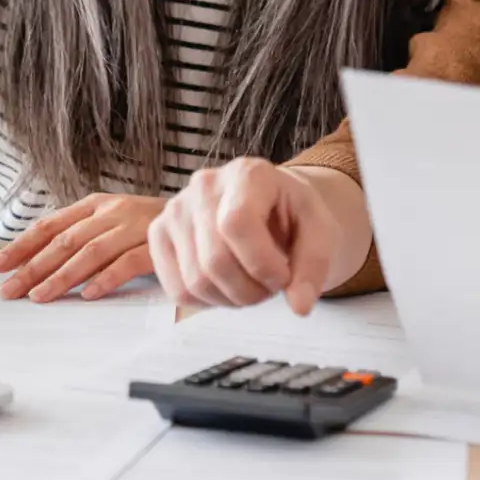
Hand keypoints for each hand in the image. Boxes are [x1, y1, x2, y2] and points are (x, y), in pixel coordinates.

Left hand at [0, 193, 162, 302]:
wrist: (196, 215)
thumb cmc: (144, 225)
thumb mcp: (108, 221)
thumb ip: (79, 235)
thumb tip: (34, 261)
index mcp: (94, 204)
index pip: (50, 225)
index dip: (21, 245)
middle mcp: (111, 212)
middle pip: (64, 241)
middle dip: (32, 267)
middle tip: (10, 290)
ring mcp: (133, 227)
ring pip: (90, 253)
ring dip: (61, 276)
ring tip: (40, 297)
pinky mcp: (155, 246)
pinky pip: (127, 263)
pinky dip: (106, 279)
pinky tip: (88, 294)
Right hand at [148, 157, 340, 314]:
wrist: (270, 208)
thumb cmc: (293, 217)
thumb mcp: (320, 232)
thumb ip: (314, 266)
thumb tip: (300, 305)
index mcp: (247, 174)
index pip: (236, 223)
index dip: (261, 263)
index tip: (282, 277)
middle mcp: (204, 185)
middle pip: (214, 260)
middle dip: (250, 291)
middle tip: (269, 287)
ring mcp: (176, 209)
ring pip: (195, 281)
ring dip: (231, 299)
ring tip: (251, 285)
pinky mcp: (159, 234)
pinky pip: (176, 289)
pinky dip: (207, 301)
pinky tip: (227, 286)